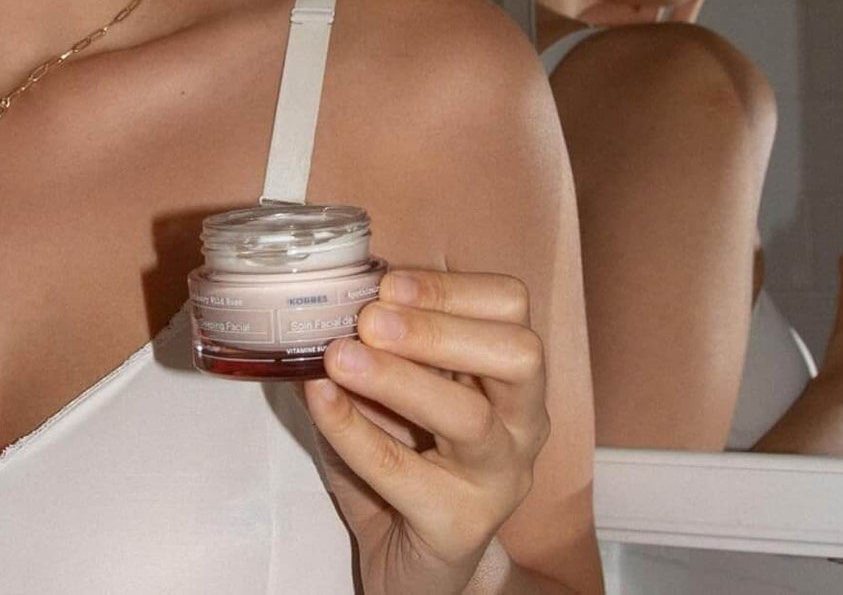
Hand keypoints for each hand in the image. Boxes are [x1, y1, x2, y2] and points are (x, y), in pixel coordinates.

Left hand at [303, 269, 549, 593]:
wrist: (407, 558)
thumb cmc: (403, 455)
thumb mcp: (394, 385)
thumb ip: (378, 341)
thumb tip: (329, 293)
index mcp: (508, 374)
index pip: (510, 308)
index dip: (452, 288)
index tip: (389, 283)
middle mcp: (521, 422)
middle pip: (518, 354)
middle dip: (440, 328)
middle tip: (370, 319)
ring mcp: (499, 478)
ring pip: (471, 417)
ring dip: (400, 378)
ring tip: (340, 357)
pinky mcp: (460, 526)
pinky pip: (406, 474)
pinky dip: (355, 431)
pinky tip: (321, 400)